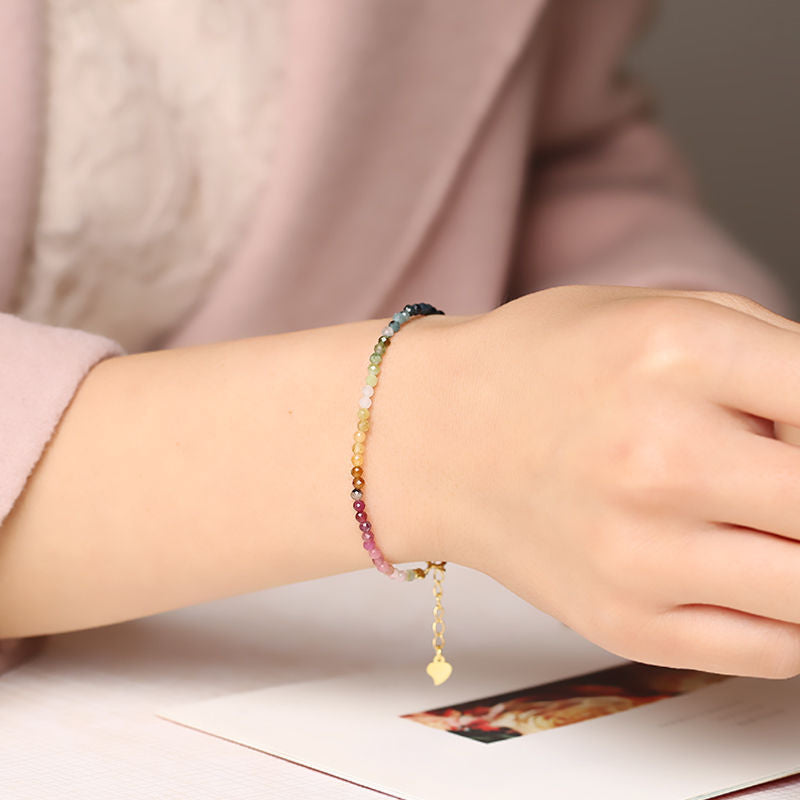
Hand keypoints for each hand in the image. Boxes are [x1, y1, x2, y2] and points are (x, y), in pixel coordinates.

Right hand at [433, 284, 799, 677]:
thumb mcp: (662, 315)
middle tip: (784, 480)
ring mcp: (638, 552)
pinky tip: (758, 567)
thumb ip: (781, 360)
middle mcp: (658, 456)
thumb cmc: (546, 367)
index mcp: (674, 353)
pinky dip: (794, 613)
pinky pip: (776, 649)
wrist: (437, 438)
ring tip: (770, 517)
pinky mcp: (623, 622)